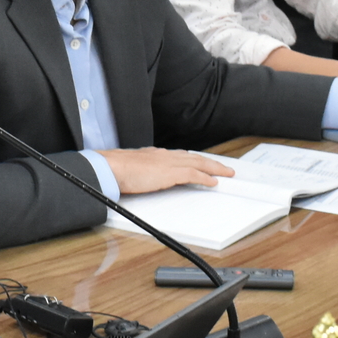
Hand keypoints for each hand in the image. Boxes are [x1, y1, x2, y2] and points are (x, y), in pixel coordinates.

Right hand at [102, 147, 236, 193]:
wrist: (112, 167)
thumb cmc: (117, 169)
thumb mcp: (133, 168)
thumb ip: (142, 171)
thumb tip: (142, 178)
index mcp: (157, 154)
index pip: (182, 156)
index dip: (195, 160)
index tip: (203, 163)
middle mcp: (166, 156)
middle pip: (195, 158)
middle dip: (211, 162)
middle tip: (223, 167)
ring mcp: (169, 163)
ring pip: (198, 163)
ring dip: (214, 168)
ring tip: (225, 173)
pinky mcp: (170, 173)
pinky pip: (194, 175)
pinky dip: (205, 178)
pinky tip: (213, 182)